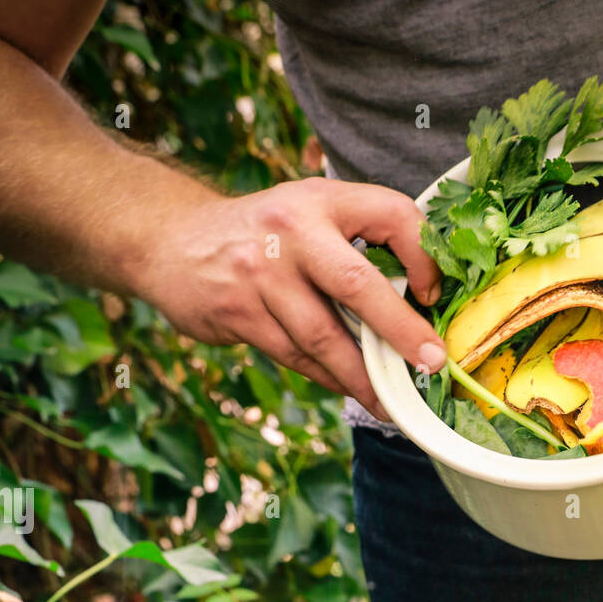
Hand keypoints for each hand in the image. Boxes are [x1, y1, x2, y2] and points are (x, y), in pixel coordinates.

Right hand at [137, 177, 444, 418]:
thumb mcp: (307, 213)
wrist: (170, 239)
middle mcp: (292, 232)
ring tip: (390, 401)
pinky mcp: (238, 312)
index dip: (422, 255)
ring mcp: (261, 274)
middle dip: (400, 329)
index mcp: (321, 200)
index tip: (432, 293)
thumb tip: (417, 299)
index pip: (391, 214)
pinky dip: (327, 376)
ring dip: (362, 375)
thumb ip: (355, 243)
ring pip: (323, 336)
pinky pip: (294, 355)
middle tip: (432, 362)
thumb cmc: (261, 234)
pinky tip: (349, 388)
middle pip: (357, 284)